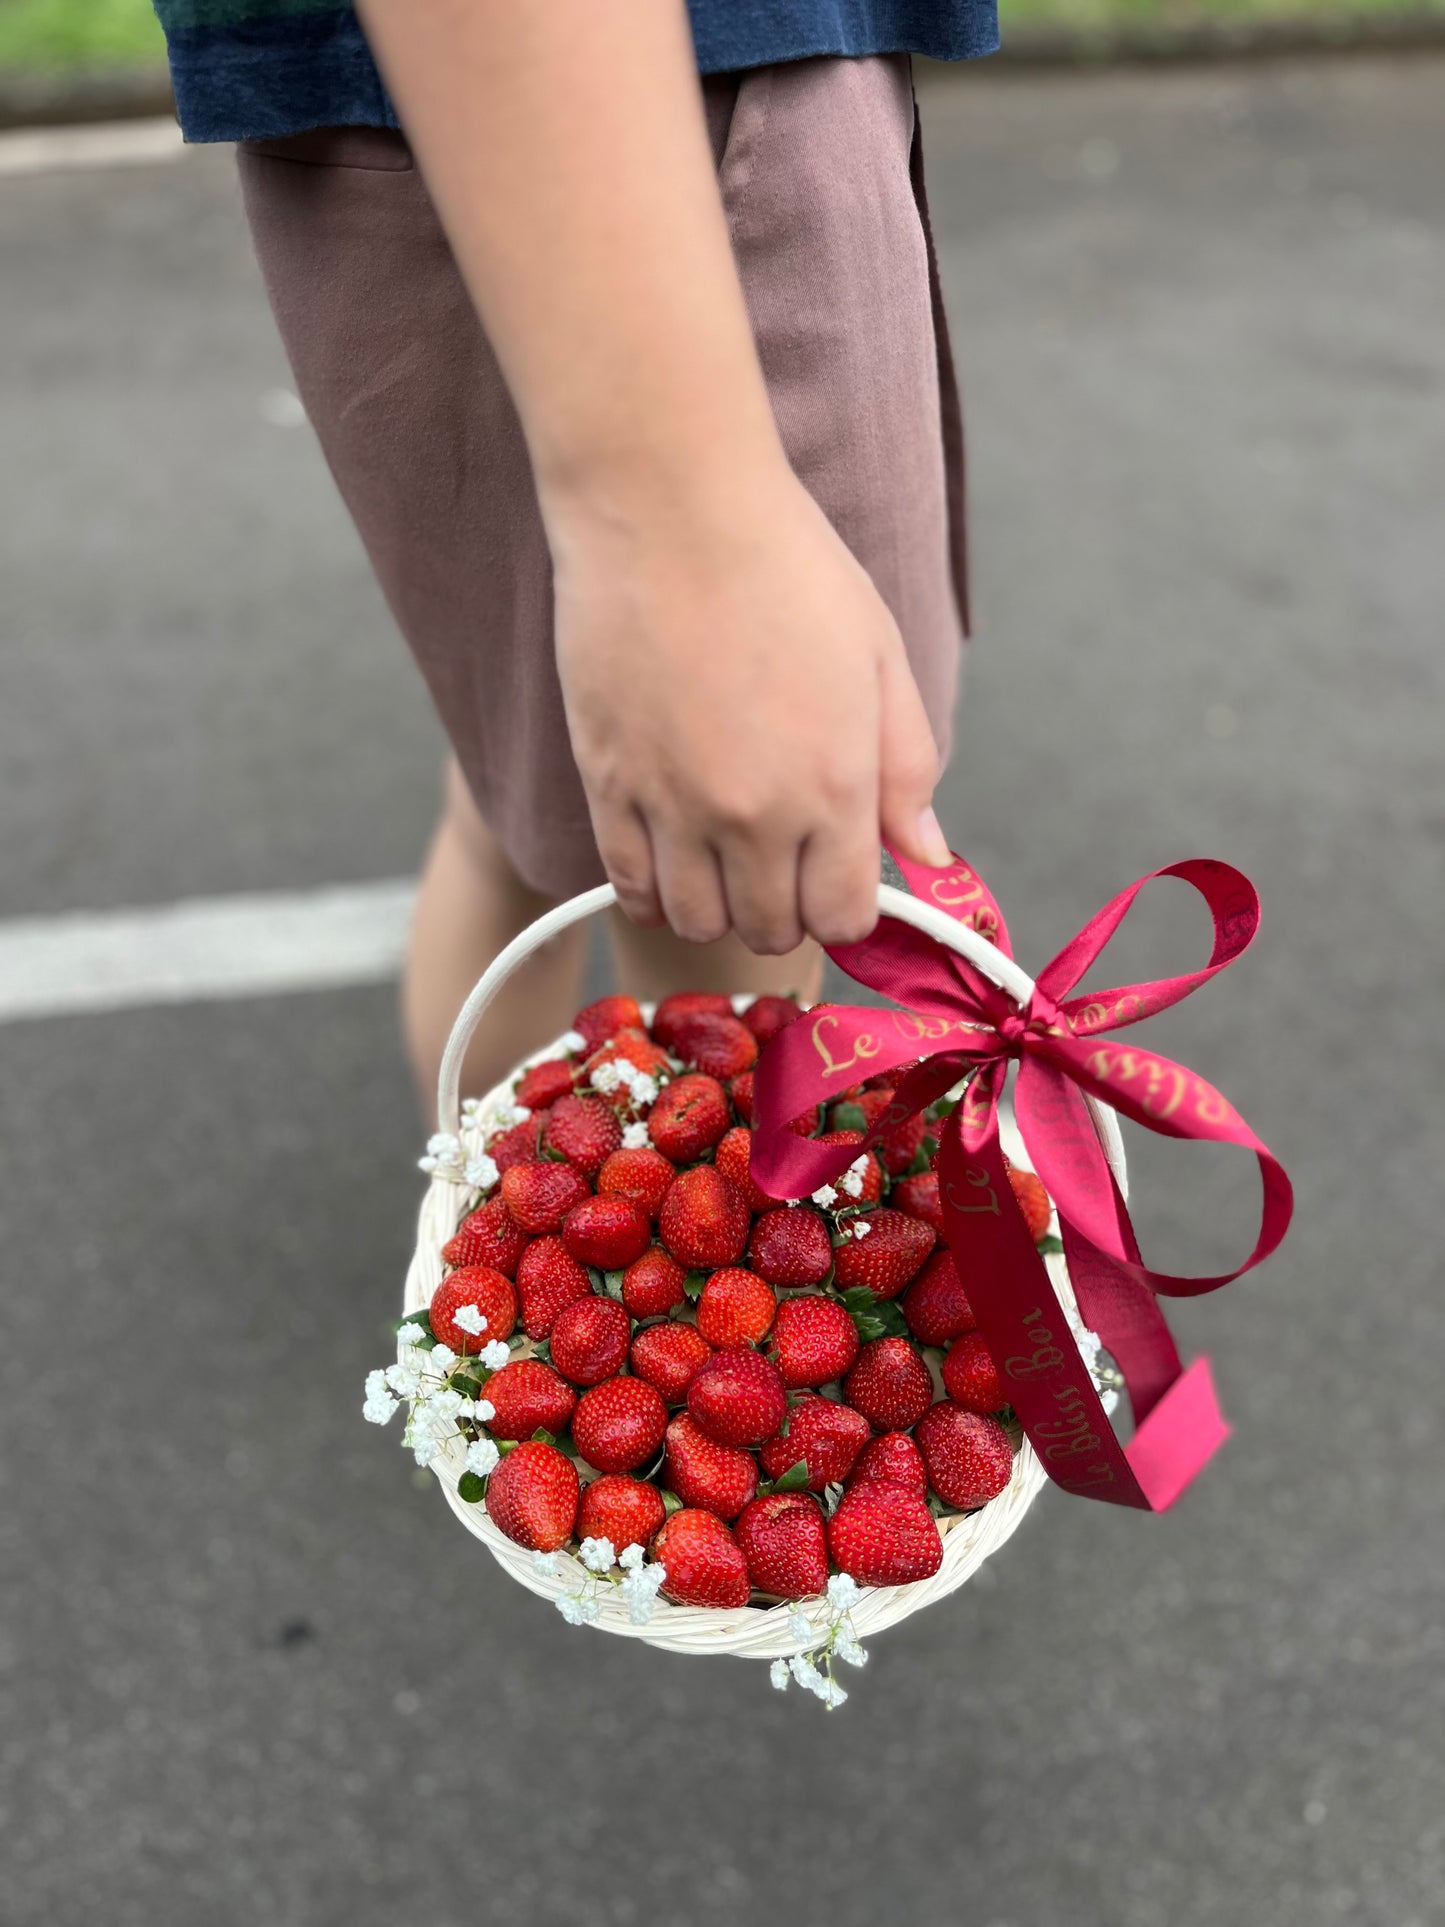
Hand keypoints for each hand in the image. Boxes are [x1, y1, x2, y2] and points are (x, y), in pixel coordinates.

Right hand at [548, 455, 953, 953]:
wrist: (669, 506)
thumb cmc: (785, 564)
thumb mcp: (880, 657)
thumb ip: (907, 767)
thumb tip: (928, 852)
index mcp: (834, 786)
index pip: (843, 918)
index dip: (845, 908)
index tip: (836, 878)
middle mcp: (754, 815)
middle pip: (770, 931)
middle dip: (785, 912)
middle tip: (781, 865)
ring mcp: (673, 807)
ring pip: (696, 923)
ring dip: (717, 908)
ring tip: (722, 863)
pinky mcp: (608, 786)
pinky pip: (627, 887)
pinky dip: (650, 893)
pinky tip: (667, 860)